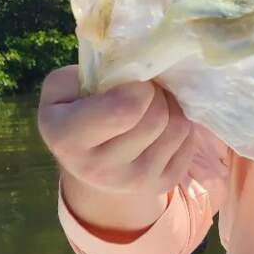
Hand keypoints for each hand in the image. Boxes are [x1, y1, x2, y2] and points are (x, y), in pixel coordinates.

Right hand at [38, 66, 198, 229]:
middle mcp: (98, 169)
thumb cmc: (76, 111)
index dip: (139, 87)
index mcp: (67, 138)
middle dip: (157, 94)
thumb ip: (92, 71)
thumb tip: (137, 70)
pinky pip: (189, 141)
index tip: (131, 82)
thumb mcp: (65, 86)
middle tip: (145, 90)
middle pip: (156, 117)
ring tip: (154, 104)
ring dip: (172, 106)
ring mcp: (132, 182)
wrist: (89, 159)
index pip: (126, 109)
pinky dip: (180, 124)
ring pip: (178, 128)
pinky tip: (161, 124)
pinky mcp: (161, 184)